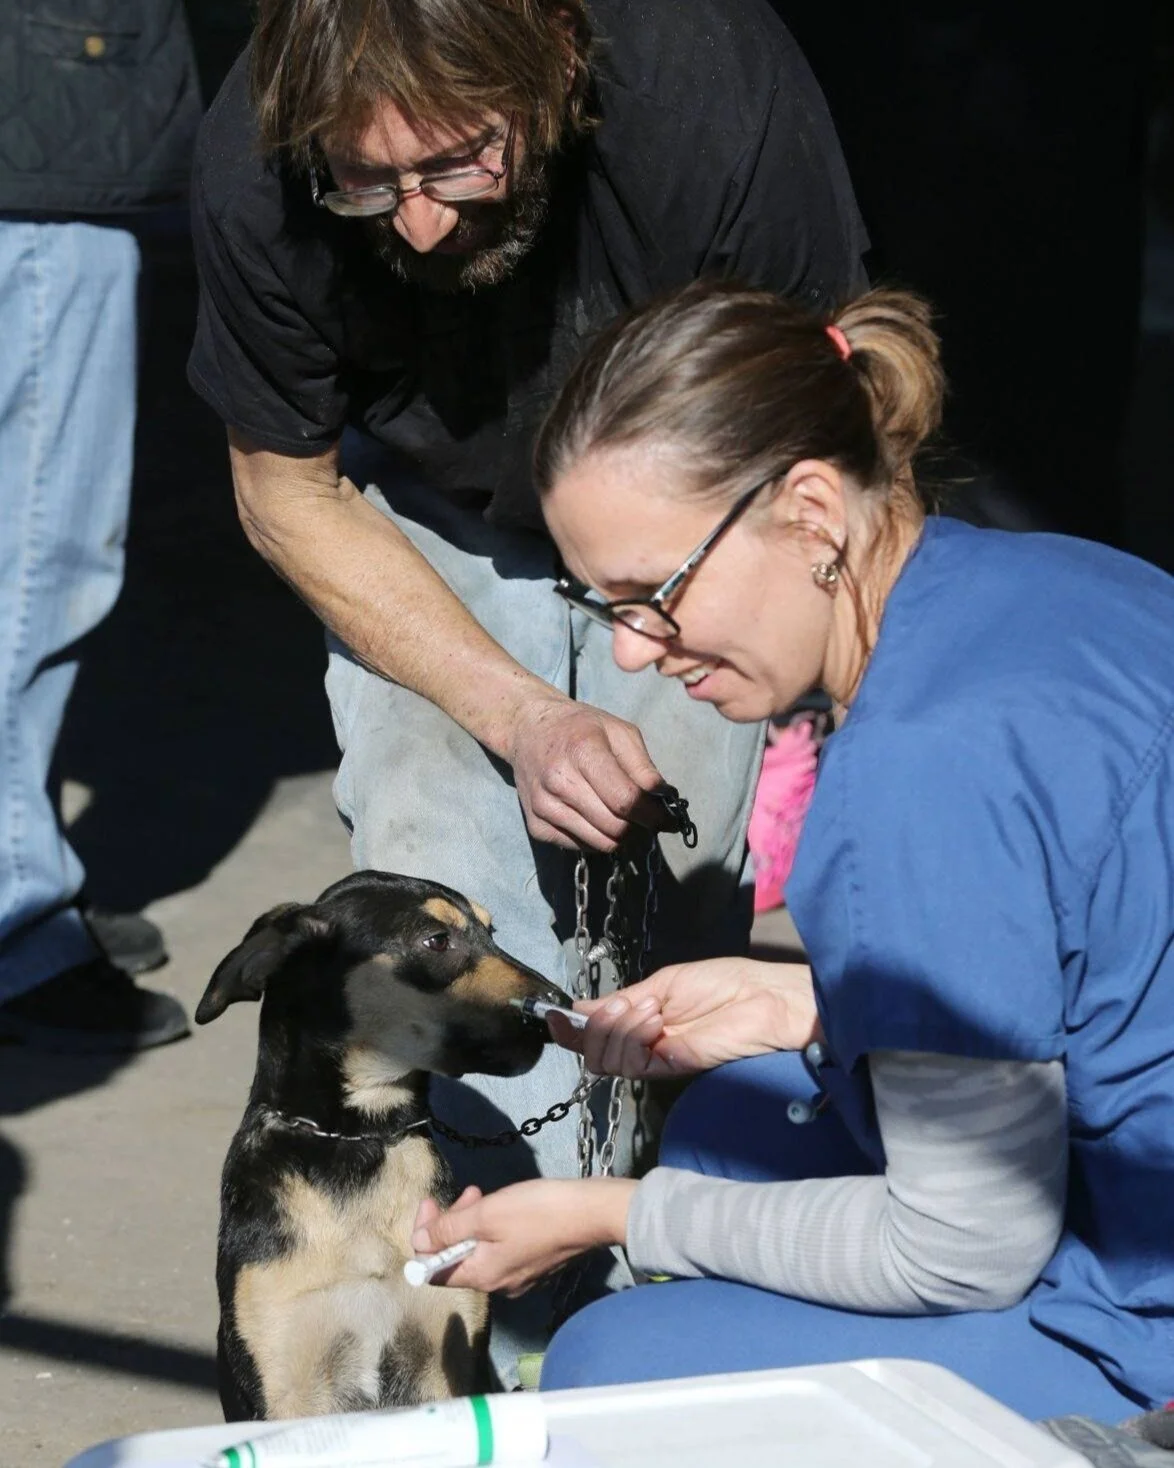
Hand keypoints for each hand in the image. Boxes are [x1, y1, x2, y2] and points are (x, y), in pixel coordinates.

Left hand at [411, 1179, 634, 1296]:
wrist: (593, 1214)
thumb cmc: (538, 1212)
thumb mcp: (487, 1214)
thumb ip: (449, 1229)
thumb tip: (419, 1242)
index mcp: (482, 1277)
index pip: (433, 1270)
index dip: (424, 1236)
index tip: (431, 1203)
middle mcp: (498, 1285)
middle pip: (457, 1257)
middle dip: (453, 1222)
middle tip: (469, 1193)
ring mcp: (520, 1276)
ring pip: (480, 1250)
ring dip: (474, 1220)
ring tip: (486, 1194)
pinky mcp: (536, 1264)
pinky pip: (502, 1249)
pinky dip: (495, 1227)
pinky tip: (507, 1206)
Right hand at [508, 696, 668, 850]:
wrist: (527, 730)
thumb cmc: (579, 728)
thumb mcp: (618, 731)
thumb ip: (643, 767)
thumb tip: (665, 799)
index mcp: (582, 752)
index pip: (625, 800)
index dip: (653, 815)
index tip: (669, 820)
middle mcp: (558, 782)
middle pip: (615, 827)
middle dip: (639, 826)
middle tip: (645, 816)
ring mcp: (544, 808)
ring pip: (600, 843)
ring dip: (619, 835)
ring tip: (622, 816)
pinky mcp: (536, 827)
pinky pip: (581, 846)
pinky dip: (596, 837)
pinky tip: (595, 816)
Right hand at [547, 957, 822, 1077]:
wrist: (766, 999)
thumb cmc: (726, 983)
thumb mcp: (664, 983)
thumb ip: (622, 1001)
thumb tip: (577, 1009)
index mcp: (640, 1020)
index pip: (593, 1033)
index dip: (568, 1029)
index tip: (552, 1015)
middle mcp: (643, 1044)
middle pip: (591, 1050)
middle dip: (597, 1025)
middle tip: (629, 1004)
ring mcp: (655, 1059)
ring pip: (605, 1059)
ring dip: (617, 1028)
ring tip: (651, 1009)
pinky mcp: (669, 1069)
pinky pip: (630, 1064)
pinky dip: (633, 1037)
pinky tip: (656, 1020)